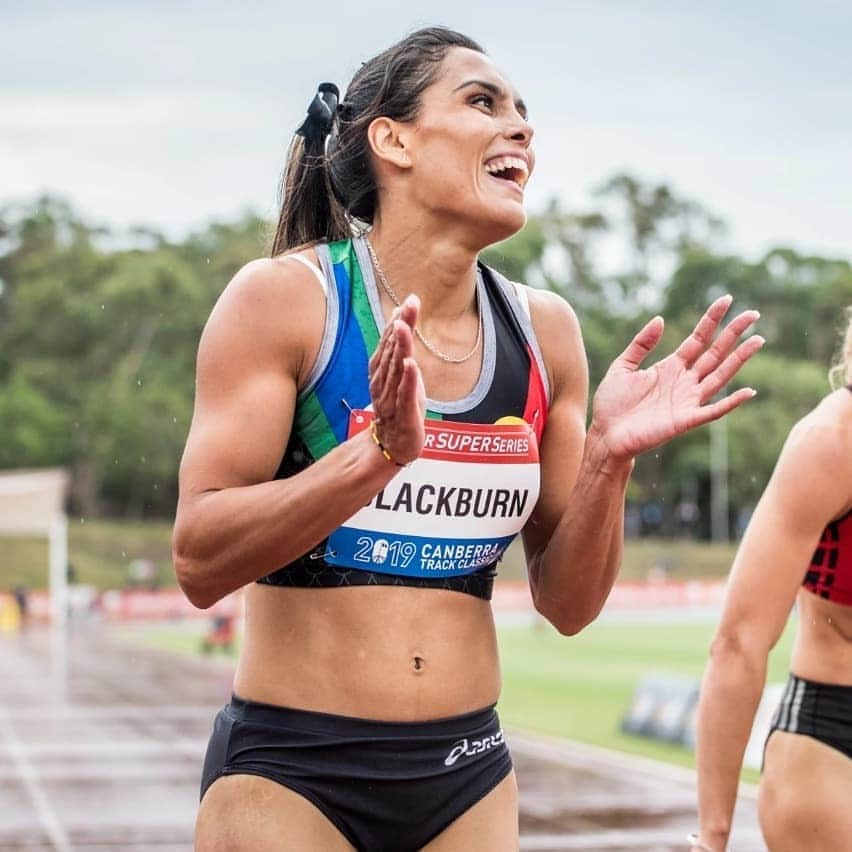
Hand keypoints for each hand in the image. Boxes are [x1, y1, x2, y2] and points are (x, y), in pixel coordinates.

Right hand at [368, 294, 426, 464]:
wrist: (391, 444)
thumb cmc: (398, 404)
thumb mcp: (401, 371)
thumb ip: (399, 343)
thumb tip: (400, 313)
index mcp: (382, 369)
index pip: (391, 341)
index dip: (401, 320)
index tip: (411, 300)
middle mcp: (383, 381)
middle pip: (392, 350)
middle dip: (401, 327)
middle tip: (409, 306)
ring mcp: (391, 397)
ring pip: (396, 369)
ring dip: (400, 347)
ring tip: (405, 326)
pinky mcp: (403, 414)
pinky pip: (404, 395)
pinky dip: (407, 379)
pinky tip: (410, 364)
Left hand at [590, 295, 763, 460]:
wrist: (606, 435)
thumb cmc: (612, 405)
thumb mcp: (622, 367)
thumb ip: (640, 344)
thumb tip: (660, 319)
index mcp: (671, 367)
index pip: (698, 339)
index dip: (711, 320)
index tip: (727, 299)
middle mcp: (684, 382)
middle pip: (715, 353)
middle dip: (734, 333)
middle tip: (753, 313)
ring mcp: (687, 400)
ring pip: (720, 375)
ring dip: (739, 359)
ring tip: (758, 340)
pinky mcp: (686, 420)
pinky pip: (714, 410)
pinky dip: (732, 402)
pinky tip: (749, 391)